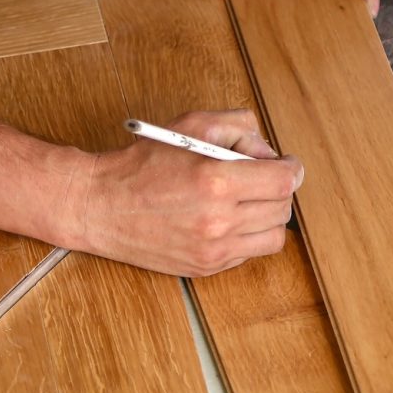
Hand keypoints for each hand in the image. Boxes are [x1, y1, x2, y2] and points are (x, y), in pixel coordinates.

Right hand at [75, 109, 302, 276]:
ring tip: (248, 203)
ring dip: (268, 217)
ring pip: (273, 238)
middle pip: (282, 209)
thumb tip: (269, 152)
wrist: (101, 207)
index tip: (286, 165)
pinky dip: (245, 237)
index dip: (292, 169)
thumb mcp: (190, 125)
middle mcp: (218, 220)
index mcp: (217, 181)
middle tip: (263, 180)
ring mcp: (213, 249)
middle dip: (278, 190)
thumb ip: (238, 128)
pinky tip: (225, 221)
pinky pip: (247, 254)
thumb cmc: (142, 164)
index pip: (283, 181)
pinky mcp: (205, 267)